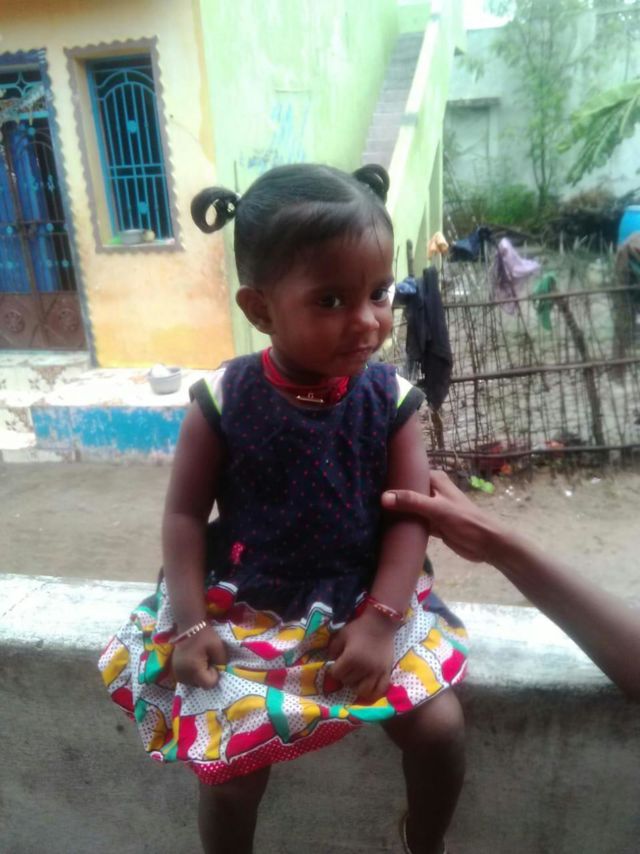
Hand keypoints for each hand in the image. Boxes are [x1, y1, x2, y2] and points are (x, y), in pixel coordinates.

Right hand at [172, 625, 226, 688]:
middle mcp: (183, 674)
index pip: (208, 684)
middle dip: (206, 675)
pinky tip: (193, 661)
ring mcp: (177, 672)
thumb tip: (219, 671)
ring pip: (193, 682)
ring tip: (200, 660)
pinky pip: (186, 677)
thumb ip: (222, 663)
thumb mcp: (218, 647)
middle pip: (200, 685)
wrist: (189, 625)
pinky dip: (191, 673)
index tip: (213, 662)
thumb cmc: (205, 635)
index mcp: (193, 670)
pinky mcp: (174, 668)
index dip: (214, 675)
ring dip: (199, 675)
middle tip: (207, 660)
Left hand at [328, 609, 395, 701]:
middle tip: (347, 669)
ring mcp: (376, 671)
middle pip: (348, 682)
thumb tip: (331, 661)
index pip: (336, 674)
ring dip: (357, 685)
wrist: (381, 623)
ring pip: (363, 690)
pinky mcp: (387, 672)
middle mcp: (364, 667)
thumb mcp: (341, 634)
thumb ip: (333, 649)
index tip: (337, 664)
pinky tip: (369, 687)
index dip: (334, 669)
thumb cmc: (359, 628)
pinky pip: (380, 690)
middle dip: (345, 676)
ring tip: (357, 678)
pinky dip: (373, 692)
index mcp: (351, 657)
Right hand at [381, 470, 502, 563]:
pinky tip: (386, 526)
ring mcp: (431, 507)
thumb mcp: (436, 509)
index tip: (369, 480)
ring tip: (371, 511)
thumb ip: (411, 502)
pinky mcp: (432, 523)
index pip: (408, 473)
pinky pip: (413, 521)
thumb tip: (383, 497)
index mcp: (435, 479)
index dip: (391, 476)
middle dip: (391, 495)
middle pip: (406, 491)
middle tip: (365, 498)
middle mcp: (432, 490)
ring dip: (396, 511)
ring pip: (409, 507)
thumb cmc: (464, 520)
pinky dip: (404, 524)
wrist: (485, 544)